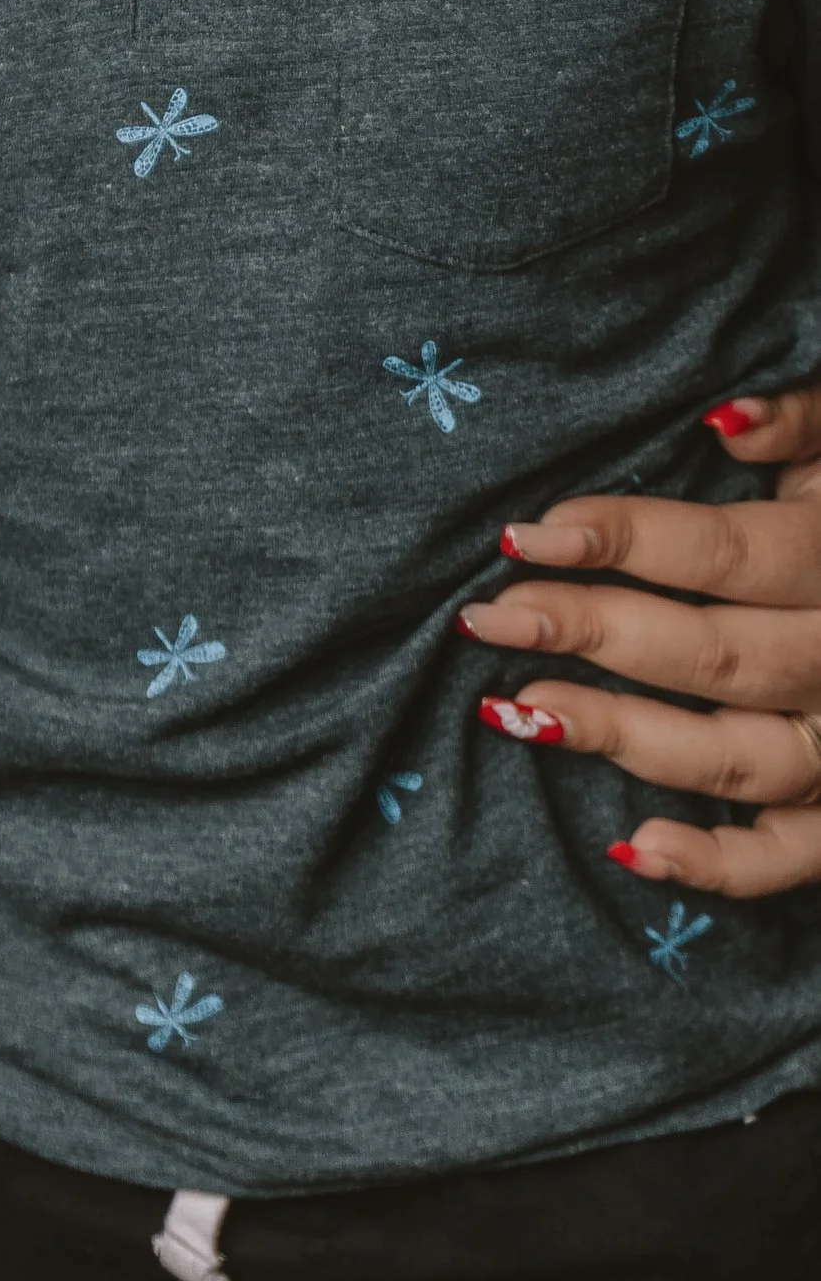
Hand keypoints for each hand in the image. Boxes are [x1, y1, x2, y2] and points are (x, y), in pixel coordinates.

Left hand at [461, 384, 820, 893]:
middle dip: (592, 632)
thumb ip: (800, 419)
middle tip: (491, 616)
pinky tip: (632, 849)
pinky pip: (789, 857)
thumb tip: (722, 415)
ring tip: (519, 711)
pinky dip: (718, 865)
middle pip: (714, 654)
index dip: (627, 541)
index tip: (528, 534)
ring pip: (738, 757)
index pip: (727, 554)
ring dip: (625, 738)